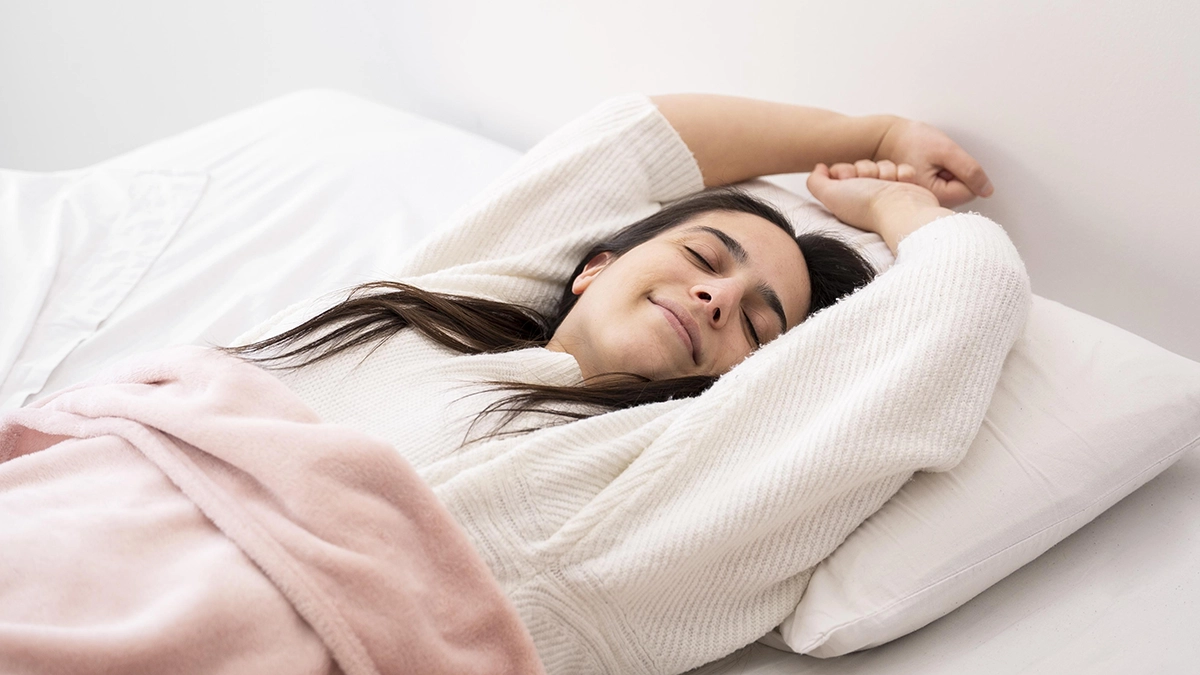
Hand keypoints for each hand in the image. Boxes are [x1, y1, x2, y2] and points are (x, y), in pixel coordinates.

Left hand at [807, 161, 951, 254]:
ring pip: (884, 165)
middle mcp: (867, 196)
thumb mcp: (829, 194)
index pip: (844, 170)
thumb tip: (820, 167)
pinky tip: (901, 184)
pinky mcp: (906, 188)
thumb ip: (816, 181)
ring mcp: (888, 192)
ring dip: (885, 171)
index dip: (845, 171)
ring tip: (887, 186)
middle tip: (869, 183)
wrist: (900, 210)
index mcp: (848, 198)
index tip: (849, 180)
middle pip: (863, 165)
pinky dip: (903, 174)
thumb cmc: (864, 205)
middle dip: (866, 170)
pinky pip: (903, 168)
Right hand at [872, 118, 992, 207]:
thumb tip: (987, 190)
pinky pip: (946, 186)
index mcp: (933, 196)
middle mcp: (929, 203)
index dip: (962, 172)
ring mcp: (927, 200)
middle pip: (963, 192)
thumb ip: (970, 170)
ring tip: (929, 163)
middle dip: (954, 174)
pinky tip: (927, 166)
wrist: (887, 139)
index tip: (943, 163)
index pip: (969, 191)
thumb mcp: (946, 150)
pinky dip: (941, 174)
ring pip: (955, 189)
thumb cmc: (912, 141)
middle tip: (935, 163)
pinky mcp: (926, 194)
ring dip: (948, 173)